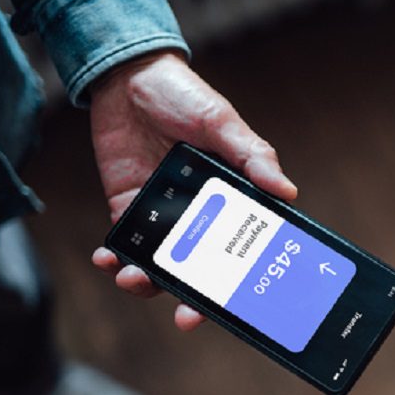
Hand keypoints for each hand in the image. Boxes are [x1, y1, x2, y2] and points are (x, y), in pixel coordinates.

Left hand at [88, 51, 297, 330]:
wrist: (128, 76)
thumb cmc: (186, 97)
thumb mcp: (224, 123)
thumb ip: (253, 157)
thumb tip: (287, 192)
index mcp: (233, 201)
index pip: (244, 250)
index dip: (244, 282)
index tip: (244, 307)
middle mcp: (201, 216)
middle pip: (203, 271)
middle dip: (194, 301)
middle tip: (187, 319)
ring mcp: (164, 216)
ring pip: (161, 265)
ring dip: (149, 281)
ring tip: (135, 279)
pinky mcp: (129, 208)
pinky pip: (125, 245)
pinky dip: (115, 257)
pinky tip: (108, 258)